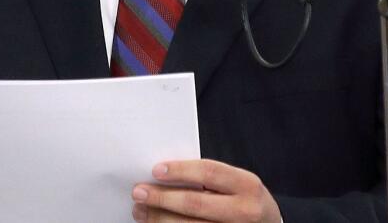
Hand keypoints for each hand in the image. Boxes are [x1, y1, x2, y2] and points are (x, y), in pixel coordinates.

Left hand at [130, 160, 281, 222]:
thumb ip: (210, 179)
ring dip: (159, 218)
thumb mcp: (238, 184)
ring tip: (141, 210)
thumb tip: (164, 176)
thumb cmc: (247, 202)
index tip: (156, 170)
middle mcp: (244, 212)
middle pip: (195, 204)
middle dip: (162, 197)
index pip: (209, 173)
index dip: (180, 171)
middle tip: (139, 191)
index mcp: (247, 186)